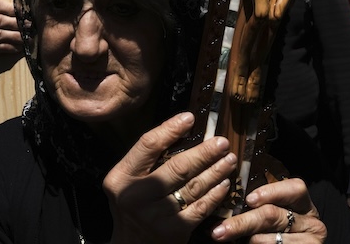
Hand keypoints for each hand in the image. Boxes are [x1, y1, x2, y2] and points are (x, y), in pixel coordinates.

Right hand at [103, 112, 235, 243]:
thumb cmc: (132, 207)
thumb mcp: (126, 182)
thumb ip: (145, 162)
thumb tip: (179, 131)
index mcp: (121, 178)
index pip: (148, 145)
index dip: (170, 129)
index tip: (190, 117)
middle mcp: (136, 196)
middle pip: (176, 166)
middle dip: (204, 152)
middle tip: (222, 142)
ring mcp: (156, 215)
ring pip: (193, 186)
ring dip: (215, 171)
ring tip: (229, 159)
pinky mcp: (175, 231)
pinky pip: (200, 207)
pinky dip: (215, 194)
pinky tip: (224, 184)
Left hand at [212, 178, 325, 241]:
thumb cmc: (274, 231)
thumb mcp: (273, 213)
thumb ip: (258, 204)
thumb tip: (226, 193)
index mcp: (303, 204)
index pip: (295, 188)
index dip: (271, 191)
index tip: (249, 199)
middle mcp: (312, 222)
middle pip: (274, 215)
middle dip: (242, 222)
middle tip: (219, 229)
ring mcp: (310, 241)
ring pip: (269, 239)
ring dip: (244, 239)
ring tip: (223, 238)